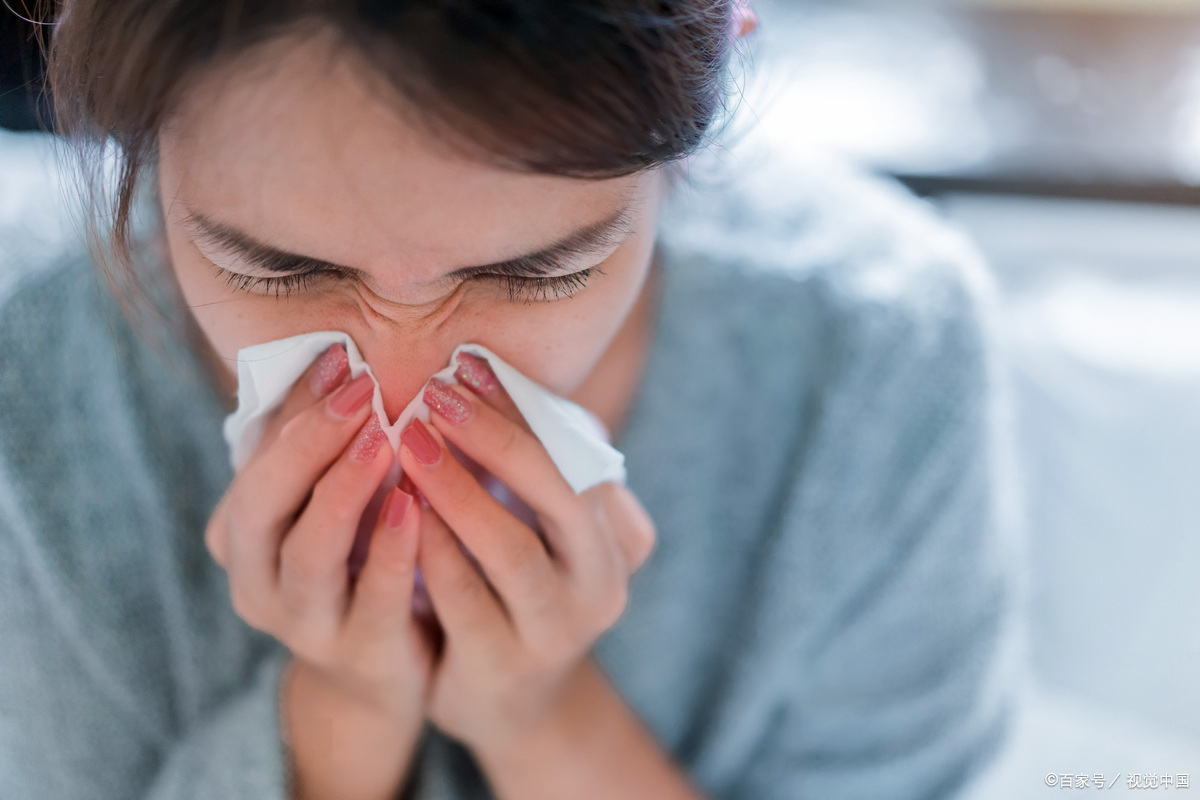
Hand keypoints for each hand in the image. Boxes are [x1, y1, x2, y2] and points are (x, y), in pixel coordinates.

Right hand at [204, 344, 434, 798]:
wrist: (377, 672)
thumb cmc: (355, 563)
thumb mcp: (328, 503)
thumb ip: (324, 443)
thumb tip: (338, 356)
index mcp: (242, 537)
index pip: (254, 464)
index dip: (296, 411)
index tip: (343, 359)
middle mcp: (258, 584)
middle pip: (264, 506)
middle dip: (310, 443)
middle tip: (362, 394)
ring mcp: (306, 627)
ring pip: (310, 555)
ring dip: (345, 491)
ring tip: (384, 440)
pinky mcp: (362, 656)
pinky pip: (375, 601)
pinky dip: (394, 550)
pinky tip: (417, 506)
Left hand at [397, 353, 656, 759]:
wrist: (511, 701)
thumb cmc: (520, 590)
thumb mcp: (545, 532)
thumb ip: (536, 469)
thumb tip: (487, 376)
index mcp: (618, 540)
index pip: (580, 457)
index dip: (526, 408)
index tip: (470, 364)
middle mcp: (602, 586)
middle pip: (561, 495)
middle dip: (497, 438)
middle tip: (437, 395)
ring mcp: (557, 634)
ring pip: (512, 551)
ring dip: (457, 488)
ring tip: (408, 439)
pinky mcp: (503, 670)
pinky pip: (463, 601)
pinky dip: (430, 548)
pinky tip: (395, 508)